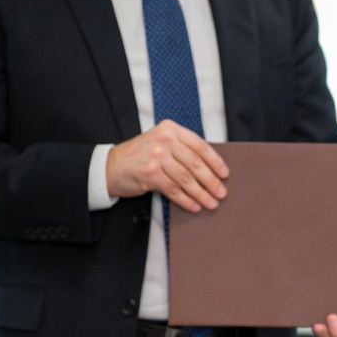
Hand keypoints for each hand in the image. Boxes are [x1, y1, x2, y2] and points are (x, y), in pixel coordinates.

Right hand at [106, 119, 228, 211]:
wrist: (112, 166)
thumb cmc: (140, 156)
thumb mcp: (161, 143)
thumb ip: (181, 149)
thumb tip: (210, 169)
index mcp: (171, 129)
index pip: (199, 145)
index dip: (215, 161)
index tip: (225, 174)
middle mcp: (164, 140)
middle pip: (195, 163)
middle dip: (211, 181)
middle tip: (221, 193)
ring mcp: (156, 156)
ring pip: (186, 179)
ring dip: (201, 193)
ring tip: (211, 203)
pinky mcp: (150, 174)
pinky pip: (174, 190)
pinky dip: (186, 200)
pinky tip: (195, 206)